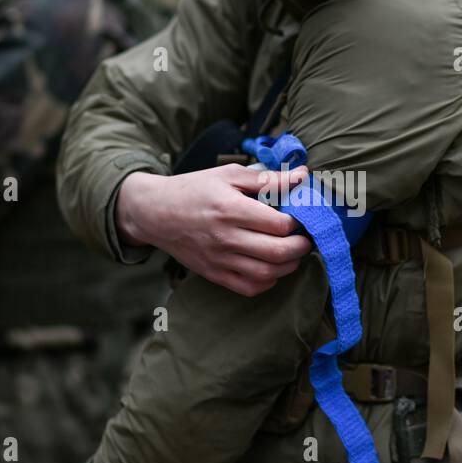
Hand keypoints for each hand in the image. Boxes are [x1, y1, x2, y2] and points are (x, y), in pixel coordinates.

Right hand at [115, 165, 313, 296]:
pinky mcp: (214, 274)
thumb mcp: (229, 175)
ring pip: (268, 274)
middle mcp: (226, 237)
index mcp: (231, 209)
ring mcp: (220, 259)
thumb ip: (267, 178)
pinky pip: (250, 287)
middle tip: (306, 237)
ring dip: (290, 265)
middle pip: (279, 252)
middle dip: (302, 246)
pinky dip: (268, 281)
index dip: (300, 221)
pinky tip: (271, 266)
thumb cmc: (194, 189)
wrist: (155, 213)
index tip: (302, 216)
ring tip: (293, 252)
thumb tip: (302, 175)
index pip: (280, 224)